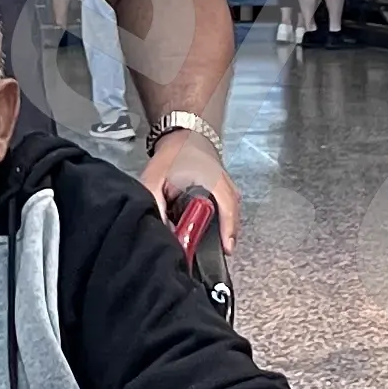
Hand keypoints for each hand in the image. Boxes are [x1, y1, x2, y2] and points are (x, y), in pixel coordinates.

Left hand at [140, 123, 236, 250]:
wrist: (183, 134)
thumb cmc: (172, 155)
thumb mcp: (156, 178)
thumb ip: (154, 202)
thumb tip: (159, 227)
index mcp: (214, 180)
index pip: (228, 207)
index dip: (228, 229)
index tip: (226, 248)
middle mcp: (226, 184)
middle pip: (233, 214)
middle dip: (226, 235)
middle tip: (217, 253)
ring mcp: (227, 186)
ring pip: (231, 212)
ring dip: (224, 229)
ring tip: (215, 247)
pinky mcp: (224, 190)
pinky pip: (228, 209)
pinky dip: (222, 221)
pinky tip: (211, 231)